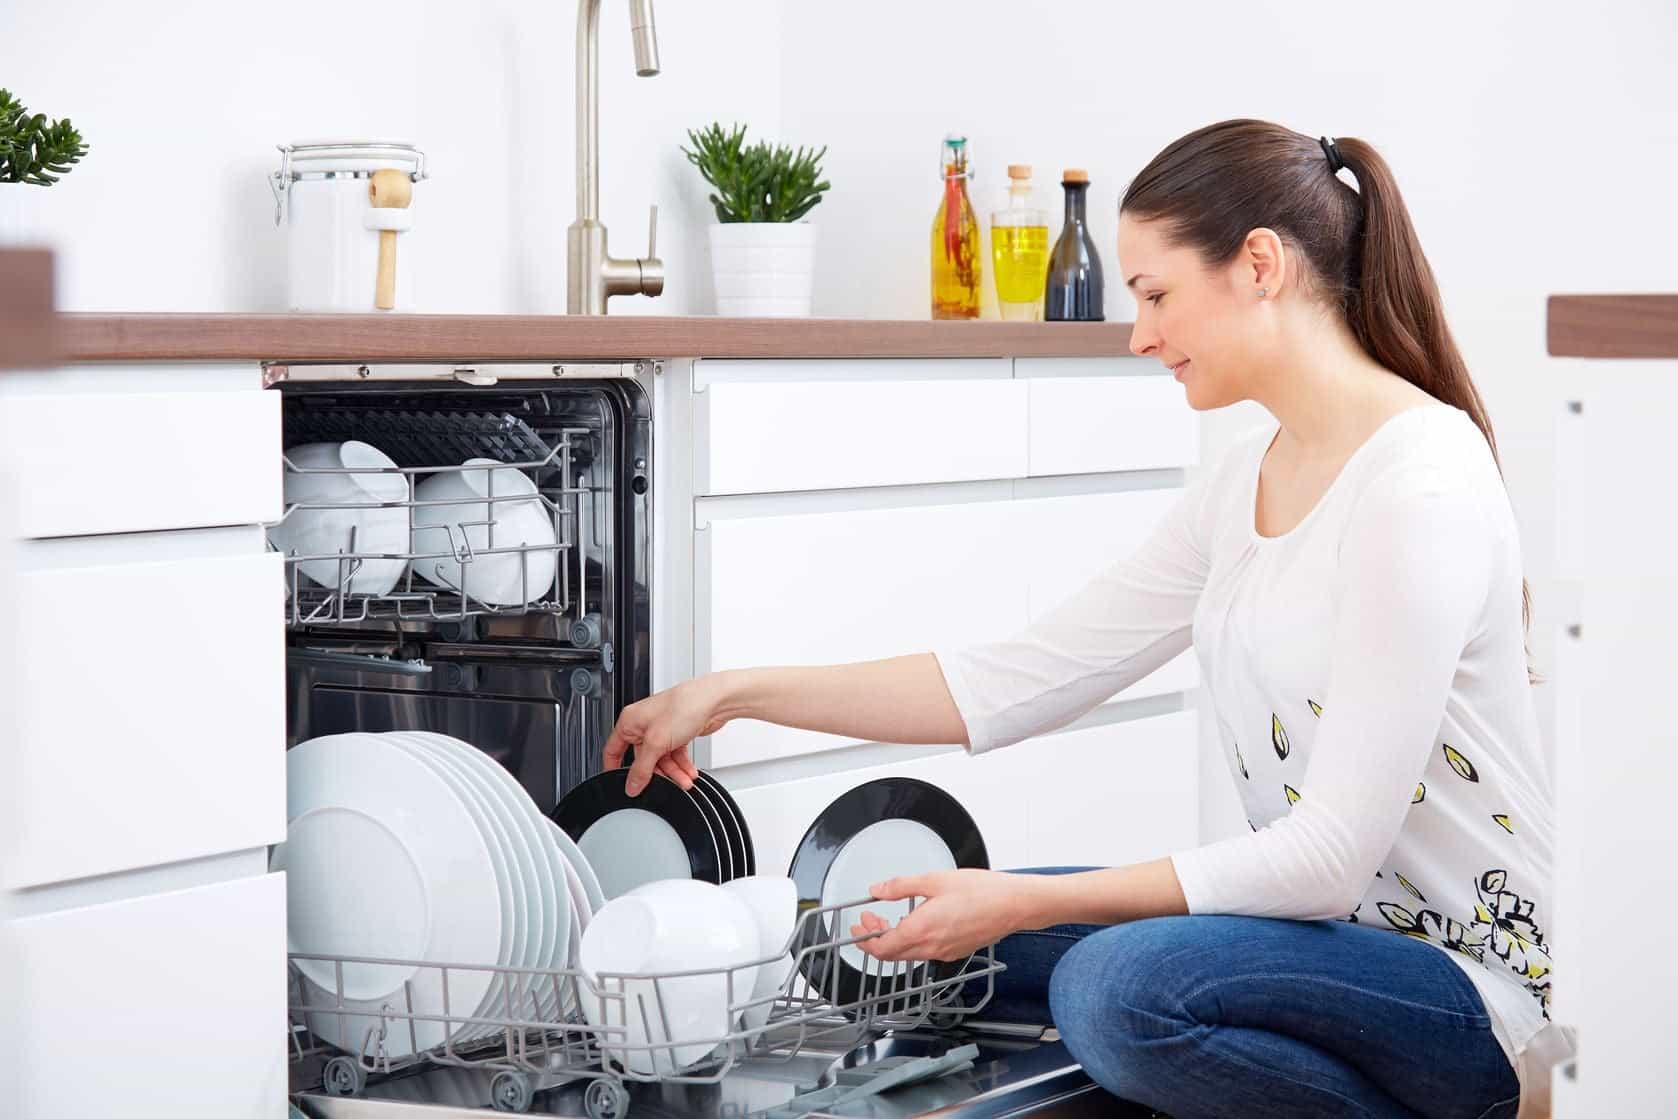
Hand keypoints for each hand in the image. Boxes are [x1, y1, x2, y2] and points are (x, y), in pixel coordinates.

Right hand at [602, 677, 729, 795]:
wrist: (714, 700)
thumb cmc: (683, 707)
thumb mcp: (656, 743)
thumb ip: (642, 768)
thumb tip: (632, 785)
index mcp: (630, 721)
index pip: (613, 750)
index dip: (615, 768)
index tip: (622, 785)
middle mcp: (644, 723)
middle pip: (643, 758)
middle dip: (657, 773)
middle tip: (665, 784)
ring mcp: (662, 728)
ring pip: (661, 758)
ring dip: (674, 772)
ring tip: (684, 780)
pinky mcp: (678, 731)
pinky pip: (675, 754)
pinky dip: (682, 764)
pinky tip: (688, 772)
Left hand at [848, 869, 1027, 962]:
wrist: (1014, 905)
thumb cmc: (982, 891)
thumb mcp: (934, 880)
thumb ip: (900, 886)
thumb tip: (878, 890)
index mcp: (921, 929)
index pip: (881, 948)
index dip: (864, 938)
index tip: (859, 925)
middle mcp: (931, 947)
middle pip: (892, 955)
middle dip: (875, 938)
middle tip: (870, 919)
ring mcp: (944, 953)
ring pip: (908, 954)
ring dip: (894, 939)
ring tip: (890, 918)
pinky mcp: (955, 952)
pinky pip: (925, 952)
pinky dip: (912, 940)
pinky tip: (916, 921)